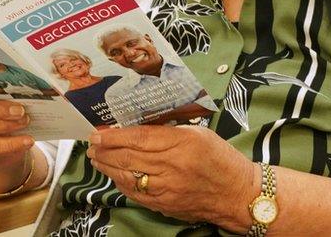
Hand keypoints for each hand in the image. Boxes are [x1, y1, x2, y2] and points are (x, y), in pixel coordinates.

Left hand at [87, 125, 257, 232]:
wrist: (240, 195)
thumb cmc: (221, 159)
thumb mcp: (198, 133)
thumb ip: (167, 129)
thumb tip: (136, 126)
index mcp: (182, 143)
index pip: (139, 138)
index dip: (114, 136)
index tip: (98, 132)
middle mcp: (173, 166)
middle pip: (128, 157)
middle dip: (104, 150)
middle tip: (91, 144)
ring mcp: (168, 189)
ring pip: (128, 176)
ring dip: (107, 167)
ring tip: (96, 158)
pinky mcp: (166, 205)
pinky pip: (136, 193)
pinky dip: (121, 183)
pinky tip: (113, 174)